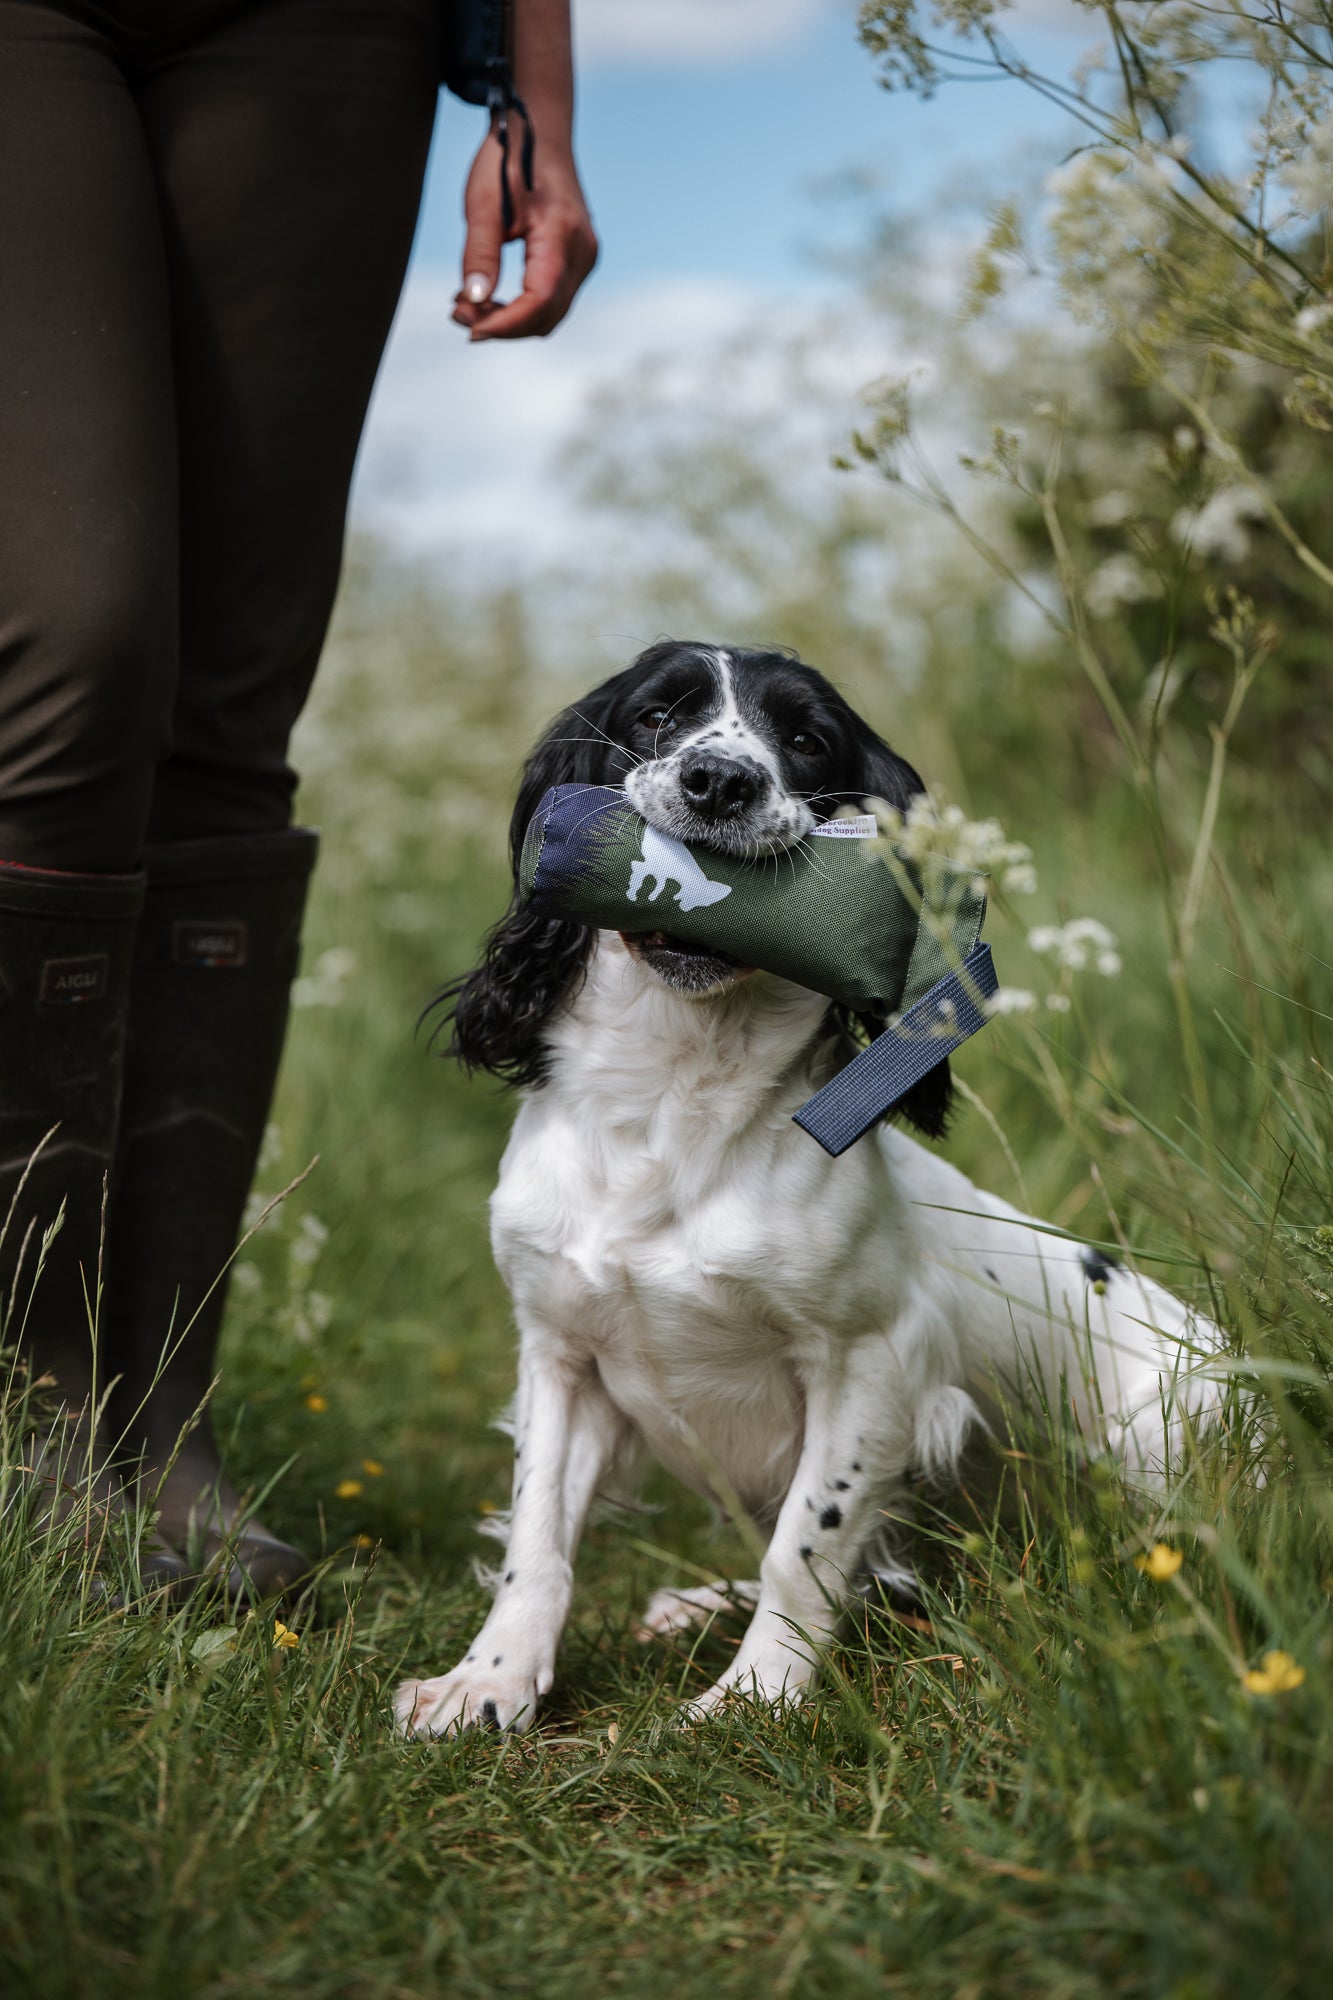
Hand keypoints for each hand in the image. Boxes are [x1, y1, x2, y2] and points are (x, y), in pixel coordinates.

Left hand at [453, 129, 597, 341]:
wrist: (539, 129)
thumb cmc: (508, 158)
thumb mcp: (483, 203)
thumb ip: (479, 254)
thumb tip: (473, 302)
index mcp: (562, 234)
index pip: (540, 301)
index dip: (505, 324)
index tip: (468, 326)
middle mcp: (583, 252)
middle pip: (547, 316)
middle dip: (503, 326)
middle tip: (458, 313)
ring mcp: (585, 258)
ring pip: (550, 314)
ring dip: (511, 320)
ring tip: (468, 304)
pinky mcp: (577, 260)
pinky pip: (552, 300)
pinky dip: (521, 308)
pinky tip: (489, 297)